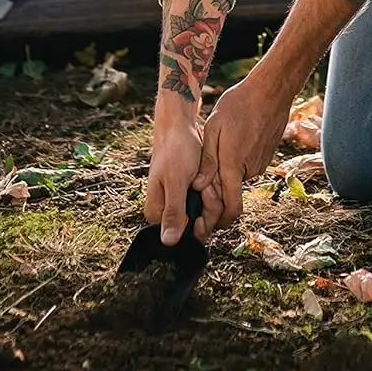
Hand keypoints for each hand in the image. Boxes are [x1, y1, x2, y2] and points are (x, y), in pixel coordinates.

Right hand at [144, 115, 202, 245]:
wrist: (180, 127)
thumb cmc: (174, 151)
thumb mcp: (176, 181)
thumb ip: (173, 212)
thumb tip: (167, 242)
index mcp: (158, 213)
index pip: (185, 236)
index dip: (200, 221)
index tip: (201, 196)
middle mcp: (168, 211)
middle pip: (199, 227)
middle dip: (209, 206)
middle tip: (205, 184)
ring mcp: (181, 203)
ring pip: (206, 214)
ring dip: (213, 196)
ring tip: (207, 177)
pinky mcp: (191, 195)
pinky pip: (208, 202)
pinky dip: (213, 190)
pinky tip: (210, 177)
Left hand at [191, 70, 293, 240]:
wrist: (270, 92)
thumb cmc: (239, 105)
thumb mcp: (214, 127)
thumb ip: (207, 160)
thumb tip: (199, 187)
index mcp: (234, 165)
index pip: (230, 208)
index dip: (218, 222)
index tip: (203, 226)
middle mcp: (249, 170)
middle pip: (231, 197)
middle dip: (216, 198)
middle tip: (201, 190)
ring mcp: (259, 165)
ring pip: (238, 182)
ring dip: (226, 179)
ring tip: (213, 160)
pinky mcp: (264, 159)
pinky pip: (246, 170)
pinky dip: (236, 168)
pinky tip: (228, 150)